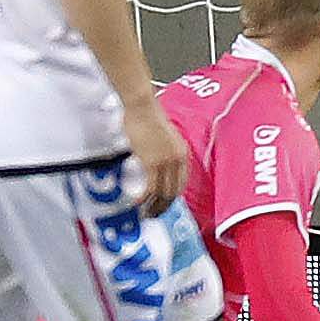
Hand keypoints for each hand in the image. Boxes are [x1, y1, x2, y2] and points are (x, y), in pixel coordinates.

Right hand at [122, 99, 189, 213]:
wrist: (142, 107)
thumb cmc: (147, 116)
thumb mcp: (163, 137)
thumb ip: (164, 151)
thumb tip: (155, 163)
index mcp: (182, 153)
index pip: (182, 183)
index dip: (172, 196)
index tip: (163, 203)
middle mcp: (177, 159)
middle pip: (174, 192)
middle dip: (163, 206)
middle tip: (153, 213)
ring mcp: (166, 162)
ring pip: (163, 193)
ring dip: (153, 206)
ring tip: (144, 213)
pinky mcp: (152, 163)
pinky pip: (150, 188)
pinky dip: (143, 198)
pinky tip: (136, 202)